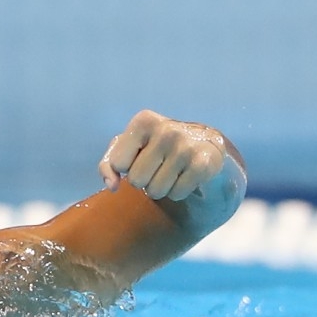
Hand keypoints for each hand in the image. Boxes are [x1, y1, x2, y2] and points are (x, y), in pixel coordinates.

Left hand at [99, 110, 229, 201]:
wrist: (207, 143)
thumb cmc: (159, 146)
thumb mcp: (130, 146)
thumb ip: (109, 163)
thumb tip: (111, 186)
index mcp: (144, 121)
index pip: (118, 164)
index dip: (128, 167)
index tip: (143, 157)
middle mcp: (165, 130)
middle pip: (136, 180)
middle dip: (145, 180)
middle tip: (160, 166)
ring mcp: (185, 147)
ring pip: (155, 191)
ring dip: (162, 187)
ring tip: (173, 171)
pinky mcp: (202, 164)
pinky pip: (176, 195)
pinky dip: (178, 192)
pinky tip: (185, 176)